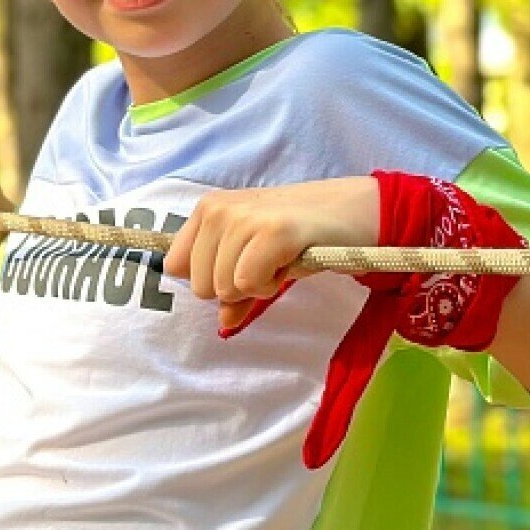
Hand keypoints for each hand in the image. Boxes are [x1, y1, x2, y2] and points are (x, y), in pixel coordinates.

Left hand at [163, 178, 379, 332]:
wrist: (354, 211)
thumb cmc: (302, 235)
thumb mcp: (258, 258)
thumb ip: (234, 289)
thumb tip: (222, 321)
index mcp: (208, 209)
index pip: (175, 265)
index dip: (210, 279)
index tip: (241, 267)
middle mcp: (219, 209)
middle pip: (200, 285)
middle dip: (236, 287)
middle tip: (268, 263)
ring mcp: (244, 218)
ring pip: (224, 288)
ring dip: (258, 285)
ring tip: (281, 259)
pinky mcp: (273, 231)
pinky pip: (248, 283)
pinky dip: (271, 284)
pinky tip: (289, 262)